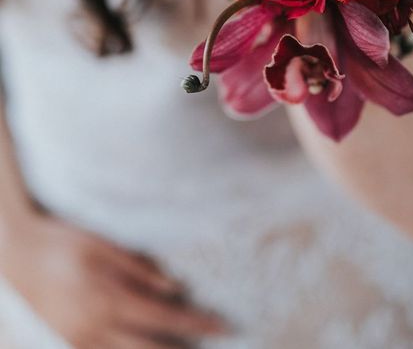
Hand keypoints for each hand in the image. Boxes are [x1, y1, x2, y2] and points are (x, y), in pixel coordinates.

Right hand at [0, 210, 226, 347]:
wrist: (18, 254)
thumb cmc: (63, 242)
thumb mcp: (103, 245)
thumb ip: (140, 269)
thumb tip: (176, 289)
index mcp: (109, 299)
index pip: (165, 319)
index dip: (197, 324)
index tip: (225, 326)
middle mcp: (97, 327)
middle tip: (214, 343)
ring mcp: (81, 340)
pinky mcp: (69, 344)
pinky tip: (145, 346)